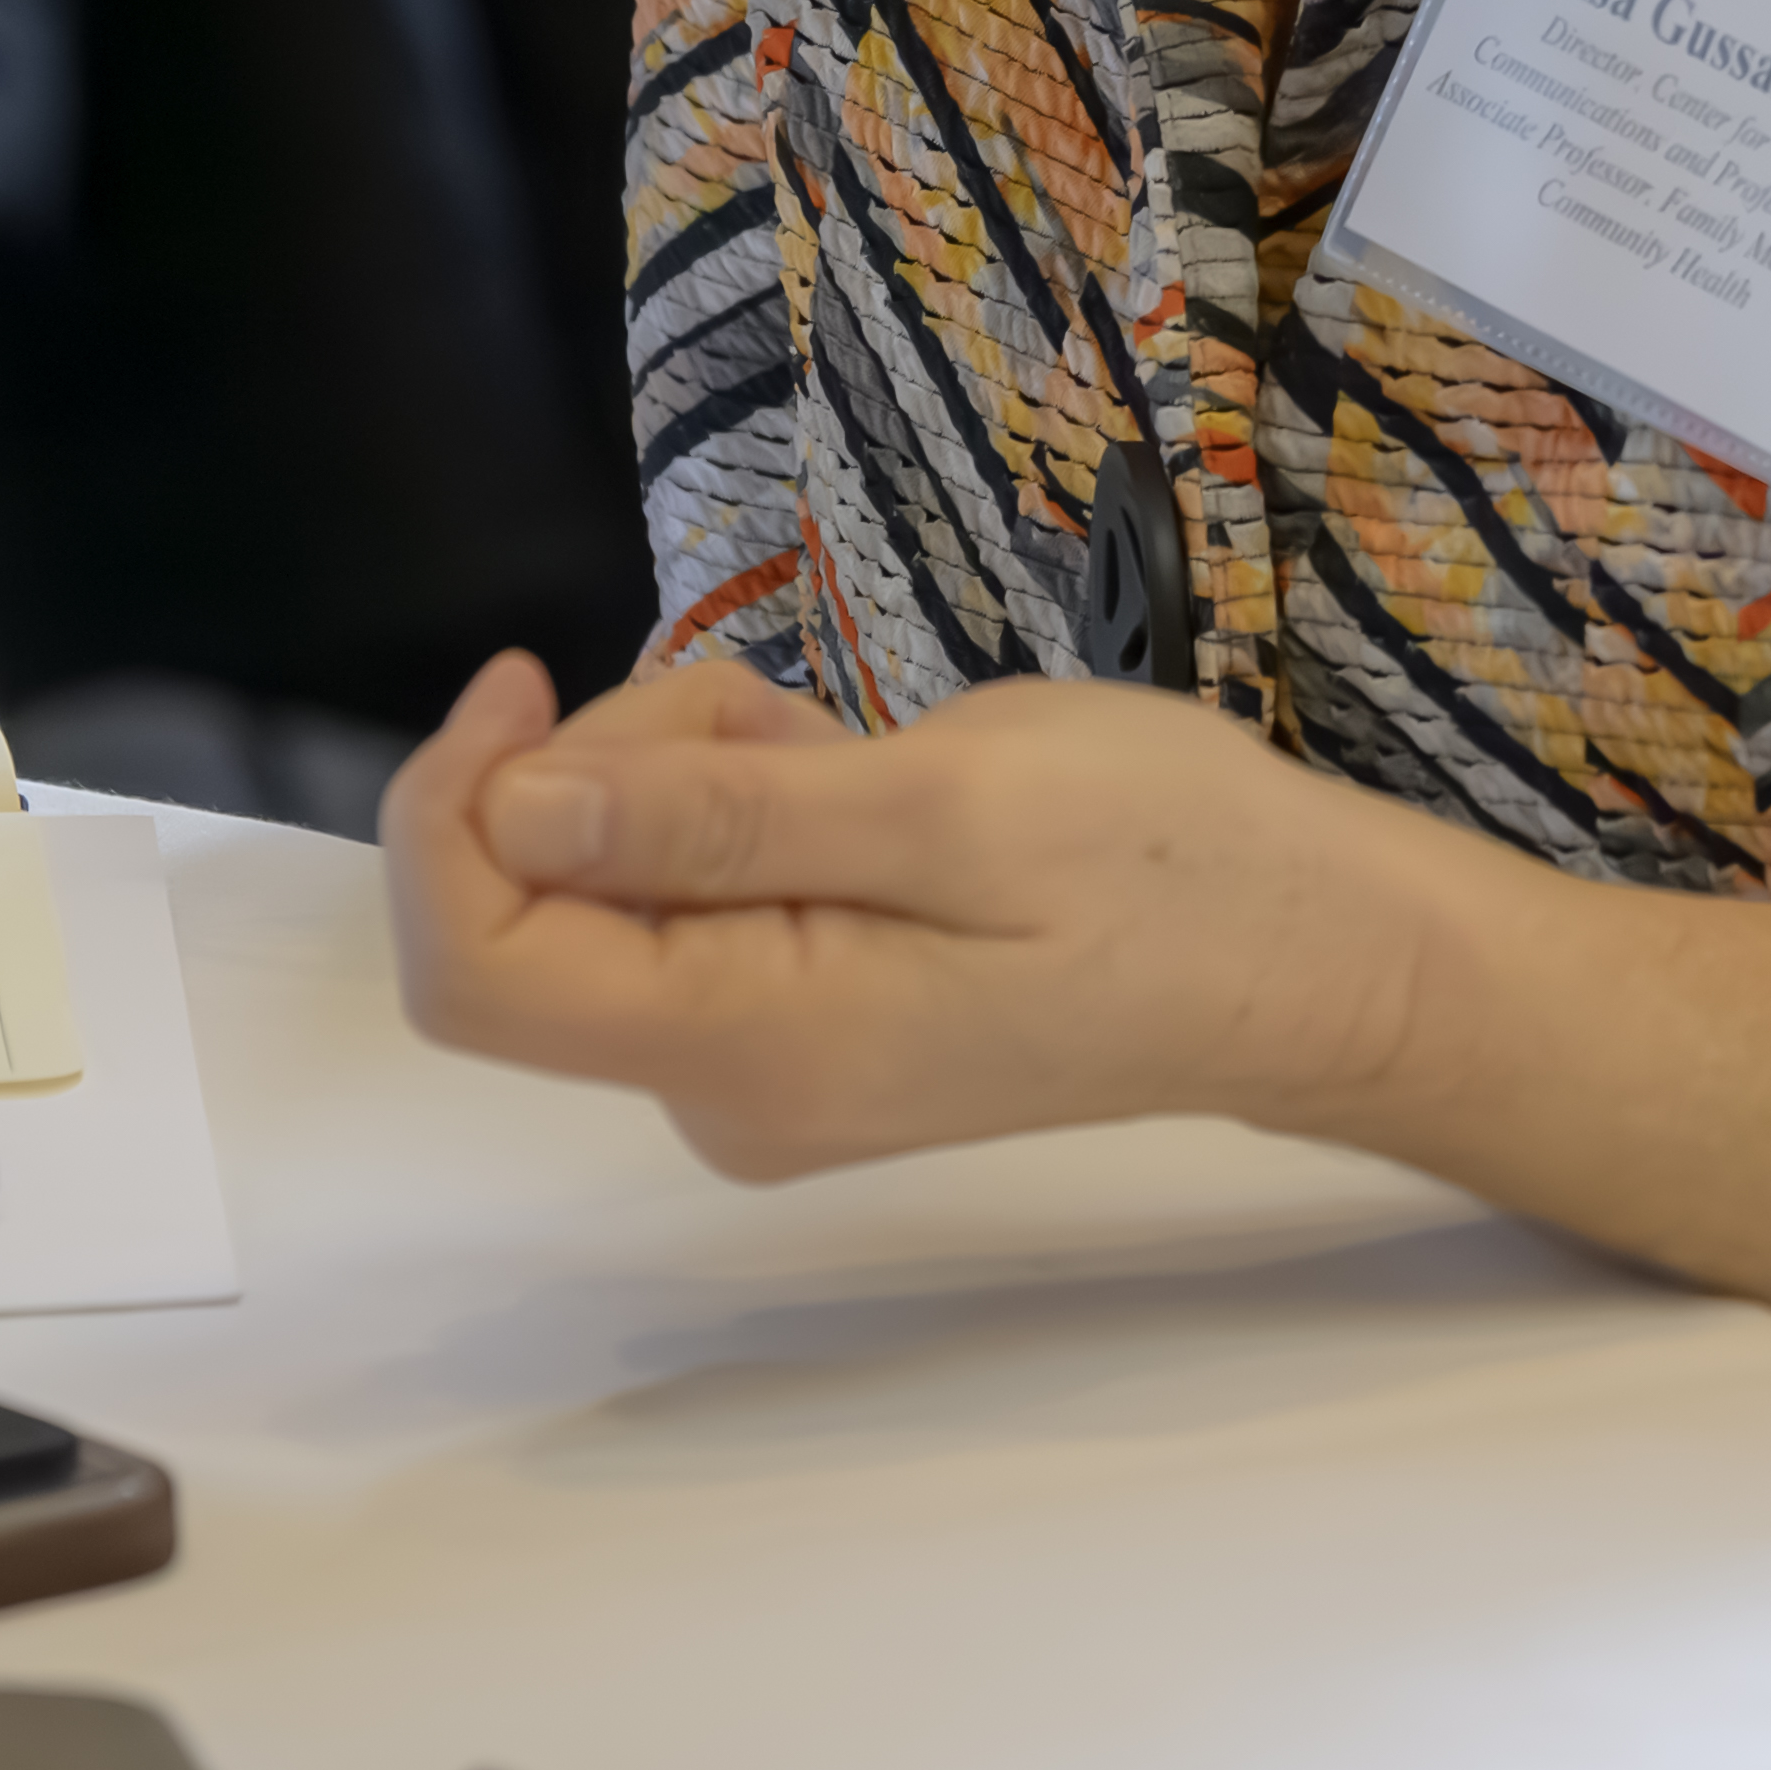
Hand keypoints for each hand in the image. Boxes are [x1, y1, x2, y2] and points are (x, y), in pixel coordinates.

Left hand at [378, 647, 1459, 1181]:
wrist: (1319, 956)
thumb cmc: (1169, 862)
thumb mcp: (953, 803)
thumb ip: (722, 821)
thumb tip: (513, 813)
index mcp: (748, 1047)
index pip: (475, 970)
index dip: (451, 815)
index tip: (524, 678)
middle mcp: (724, 1091)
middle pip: (539, 917)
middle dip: (617, 773)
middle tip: (790, 717)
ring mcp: (766, 1070)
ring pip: (616, 895)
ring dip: (695, 783)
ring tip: (860, 757)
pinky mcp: (808, 1029)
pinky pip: (695, 908)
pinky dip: (747, 816)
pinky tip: (866, 796)